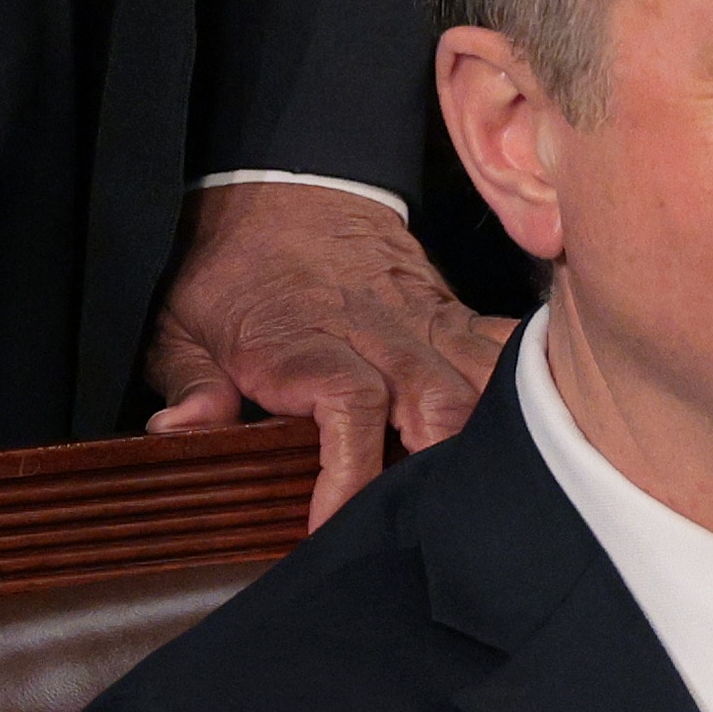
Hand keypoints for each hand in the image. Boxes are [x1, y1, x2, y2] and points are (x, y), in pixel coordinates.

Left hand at [144, 179, 508, 525]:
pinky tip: (532, 429)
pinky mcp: (448, 309)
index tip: (331, 527)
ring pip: (481, 379)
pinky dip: (524, 383)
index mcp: (305, 337)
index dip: (350, 474)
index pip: (349, 405)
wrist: (278, 181)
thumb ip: (189, 380)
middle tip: (420, 530)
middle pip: (437, 401)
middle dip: (439, 471)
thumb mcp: (180, 320)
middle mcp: (375, 329)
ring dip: (487, 439)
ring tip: (475, 500)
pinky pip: (502, 345)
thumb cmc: (226, 266)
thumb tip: (183, 429)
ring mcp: (420, 317)